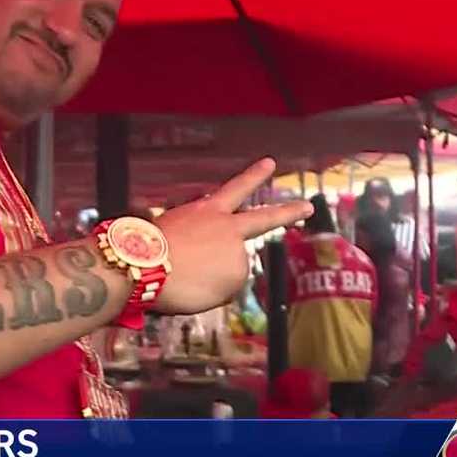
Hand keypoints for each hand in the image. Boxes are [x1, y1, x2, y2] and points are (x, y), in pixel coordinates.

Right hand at [154, 158, 311, 313]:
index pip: (236, 188)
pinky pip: (225, 291)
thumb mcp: (176, 231)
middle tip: (308, 206)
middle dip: (288, 211)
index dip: (254, 175)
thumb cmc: (151, 249)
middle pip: (265, 218)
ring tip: (186, 276)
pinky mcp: (239, 276)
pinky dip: (211, 293)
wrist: (148, 265)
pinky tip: (195, 288)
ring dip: (211, 278)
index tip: (271, 163)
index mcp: (208, 210)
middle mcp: (229, 228)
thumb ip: (199, 240)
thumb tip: (209, 263)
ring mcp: (237, 252)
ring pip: (230, 272)